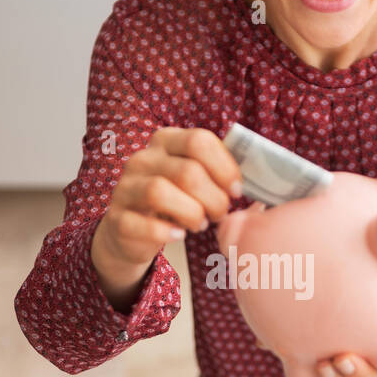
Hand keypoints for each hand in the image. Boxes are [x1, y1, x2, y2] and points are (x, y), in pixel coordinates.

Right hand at [92, 127, 240, 305]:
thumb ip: (220, 174)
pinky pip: (143, 224)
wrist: (130, 232)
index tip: (237, 190)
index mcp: (166, 141)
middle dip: (214, 198)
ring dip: (191, 213)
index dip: (225, 167)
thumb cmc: (174, 203)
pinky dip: (166, 232)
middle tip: (220, 214)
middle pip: (187, 171)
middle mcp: (142, 159)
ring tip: (200, 224)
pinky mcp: (117, 219)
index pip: (199, 141)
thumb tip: (259, 184)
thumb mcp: (194, 181)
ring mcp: (125, 188)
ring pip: (160, 192)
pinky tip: (179, 235)